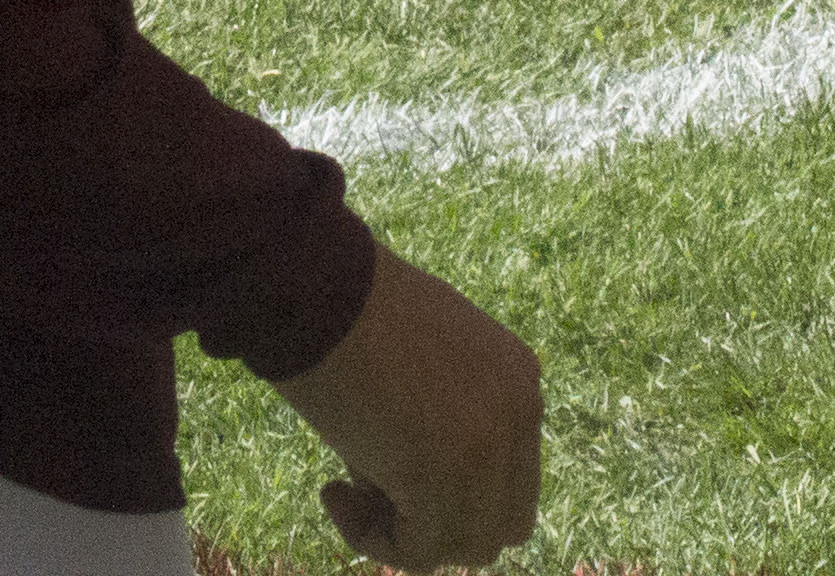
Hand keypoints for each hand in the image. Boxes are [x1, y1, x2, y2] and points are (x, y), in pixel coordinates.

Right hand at [268, 244, 542, 569]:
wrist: (314, 285)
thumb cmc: (350, 307)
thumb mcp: (427, 357)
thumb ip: (450, 409)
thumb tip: (430, 481)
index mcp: (521, 380)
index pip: (513, 478)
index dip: (455, 492)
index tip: (392, 468)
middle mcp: (519, 416)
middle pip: (501, 522)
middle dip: (440, 521)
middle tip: (377, 487)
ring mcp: (486, 451)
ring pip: (464, 546)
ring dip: (405, 534)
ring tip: (349, 484)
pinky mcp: (439, 481)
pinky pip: (417, 552)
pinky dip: (371, 538)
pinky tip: (332, 490)